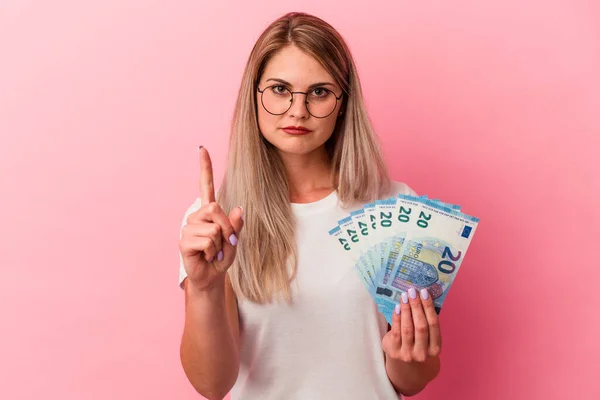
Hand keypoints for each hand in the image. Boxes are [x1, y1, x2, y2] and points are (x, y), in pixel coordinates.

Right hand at [178, 147, 243, 291]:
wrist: (211, 277)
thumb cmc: (221, 257)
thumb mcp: (234, 241)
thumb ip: (237, 226)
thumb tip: (238, 209)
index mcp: (208, 212)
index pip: (205, 185)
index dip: (204, 168)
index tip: (202, 148)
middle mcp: (196, 216)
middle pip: (215, 208)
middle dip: (227, 228)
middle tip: (224, 243)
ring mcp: (188, 228)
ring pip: (214, 228)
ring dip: (220, 243)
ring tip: (213, 251)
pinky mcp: (184, 241)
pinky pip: (207, 240)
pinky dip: (212, 251)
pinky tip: (205, 256)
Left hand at [382, 287, 441, 363]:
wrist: (405, 366)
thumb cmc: (418, 344)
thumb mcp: (427, 339)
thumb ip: (427, 322)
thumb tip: (422, 296)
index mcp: (435, 349)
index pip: (433, 324)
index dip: (429, 307)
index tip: (424, 292)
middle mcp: (423, 353)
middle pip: (420, 326)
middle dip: (417, 306)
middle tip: (413, 291)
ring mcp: (408, 354)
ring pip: (407, 328)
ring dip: (406, 310)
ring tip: (404, 296)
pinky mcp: (394, 352)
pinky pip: (396, 331)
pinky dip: (397, 318)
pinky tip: (397, 307)